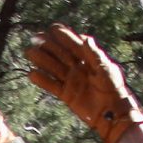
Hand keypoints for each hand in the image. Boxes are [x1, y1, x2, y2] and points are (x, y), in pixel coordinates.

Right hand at [24, 25, 142, 142]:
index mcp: (89, 59)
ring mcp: (71, 81)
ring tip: (29, 52)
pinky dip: (42, 80)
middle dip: (48, 46)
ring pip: (53, 68)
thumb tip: (86, 38)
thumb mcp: (106, 69)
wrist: (112, 113)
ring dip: (41, 60)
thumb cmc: (114, 89)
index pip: (74, 44)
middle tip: (35, 38)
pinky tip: (32, 74)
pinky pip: (52, 85)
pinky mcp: (66, 94)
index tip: (52, 28)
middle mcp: (78, 68)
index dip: (63, 36)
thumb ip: (95, 55)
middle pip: (60, 54)